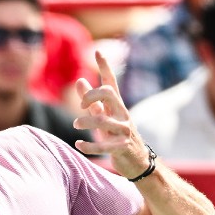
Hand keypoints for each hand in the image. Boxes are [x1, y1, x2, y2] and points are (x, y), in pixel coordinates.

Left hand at [73, 51, 152, 179]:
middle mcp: (122, 115)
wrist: (138, 162)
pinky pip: (104, 146)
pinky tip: (79, 145)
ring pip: (104, 120)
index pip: (111, 83)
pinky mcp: (122, 148)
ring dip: (86, 121)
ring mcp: (123, 131)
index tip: (98, 52)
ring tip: (75, 125)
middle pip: (109, 94)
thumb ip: (91, 102)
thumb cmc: (118, 137)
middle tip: (81, 105)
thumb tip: (79, 80)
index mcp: (117, 107)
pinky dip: (89, 146)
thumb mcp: (104, 118)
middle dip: (92, 95)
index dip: (105, 68)